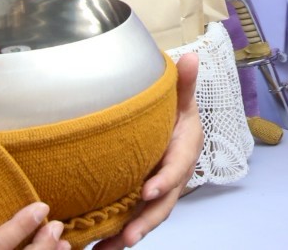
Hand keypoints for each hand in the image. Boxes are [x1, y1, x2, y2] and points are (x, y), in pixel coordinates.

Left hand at [98, 53, 202, 247]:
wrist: (173, 122)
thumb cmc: (175, 109)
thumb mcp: (180, 95)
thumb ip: (184, 82)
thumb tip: (190, 57)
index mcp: (185, 150)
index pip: (178, 168)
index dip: (166, 181)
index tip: (149, 191)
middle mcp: (174, 175)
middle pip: (164, 203)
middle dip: (147, 221)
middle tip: (129, 237)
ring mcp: (159, 190)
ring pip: (148, 217)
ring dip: (129, 235)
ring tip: (107, 249)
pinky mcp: (143, 198)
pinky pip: (133, 218)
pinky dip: (117, 235)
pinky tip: (98, 247)